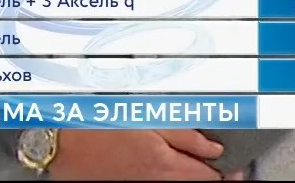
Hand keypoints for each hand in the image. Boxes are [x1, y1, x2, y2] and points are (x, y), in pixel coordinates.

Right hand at [49, 129, 224, 179]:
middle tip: (217, 165)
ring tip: (182, 163)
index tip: (235, 167)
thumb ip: (184, 133)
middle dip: (209, 176)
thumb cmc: (97, 124)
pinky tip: (159, 167)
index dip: (228, 171)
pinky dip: (165, 178)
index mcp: (165, 166)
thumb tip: (214, 148)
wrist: (59, 143)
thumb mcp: (144, 118)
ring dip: (187, 176)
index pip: (212, 178)